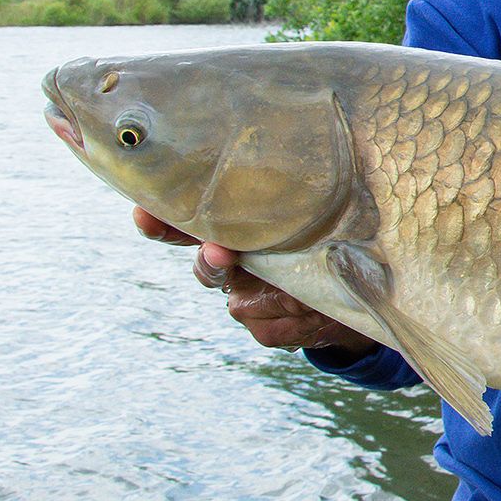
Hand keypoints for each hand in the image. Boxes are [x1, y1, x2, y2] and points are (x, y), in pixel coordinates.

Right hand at [132, 207, 378, 359]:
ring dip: (271, 295)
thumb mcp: (319, 214)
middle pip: (205, 264)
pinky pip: (270, 326)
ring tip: (297, 292)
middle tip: (219, 253)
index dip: (163, 220)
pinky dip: (295, 319)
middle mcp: (233, 265)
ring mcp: (245, 300)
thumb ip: (299, 200)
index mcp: (238, 232)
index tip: (144, 211)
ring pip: (240, 301)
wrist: (356, 296)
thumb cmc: (333, 242)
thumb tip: (300, 171)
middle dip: (210, 259)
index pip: (190, 223)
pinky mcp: (264, 329)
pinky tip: (311, 312)